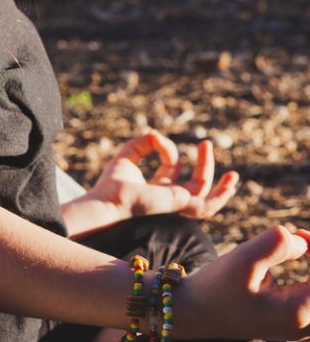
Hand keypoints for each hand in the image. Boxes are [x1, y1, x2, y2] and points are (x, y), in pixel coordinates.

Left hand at [89, 130, 238, 219]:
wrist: (108, 200)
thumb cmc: (112, 184)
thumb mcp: (128, 155)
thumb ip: (143, 143)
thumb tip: (156, 134)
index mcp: (156, 188)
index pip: (172, 165)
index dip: (167, 148)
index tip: (155, 137)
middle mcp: (168, 198)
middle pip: (195, 183)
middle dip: (204, 164)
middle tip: (205, 143)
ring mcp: (176, 203)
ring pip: (206, 199)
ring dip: (221, 187)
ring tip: (233, 174)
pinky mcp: (181, 205)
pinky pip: (206, 206)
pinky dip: (220, 197)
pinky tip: (230, 184)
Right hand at [181, 226, 309, 340]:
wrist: (191, 312)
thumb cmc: (213, 287)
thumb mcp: (242, 259)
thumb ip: (278, 243)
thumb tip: (302, 243)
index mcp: (299, 312)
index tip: (299, 235)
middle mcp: (307, 325)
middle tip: (301, 239)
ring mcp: (303, 328)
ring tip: (302, 247)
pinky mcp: (295, 322)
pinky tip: (302, 258)